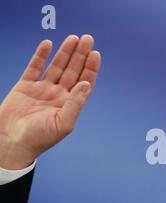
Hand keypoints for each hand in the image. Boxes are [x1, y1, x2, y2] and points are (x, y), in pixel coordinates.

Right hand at [0, 35, 100, 168]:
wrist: (12, 142)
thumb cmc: (40, 138)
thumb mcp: (63, 123)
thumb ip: (76, 103)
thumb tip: (86, 83)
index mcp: (70, 104)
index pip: (84, 82)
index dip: (90, 68)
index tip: (95, 53)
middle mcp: (58, 95)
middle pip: (73, 71)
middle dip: (80, 55)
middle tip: (88, 38)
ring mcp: (42, 89)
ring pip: (56, 66)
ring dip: (65, 52)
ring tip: (73, 38)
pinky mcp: (25, 86)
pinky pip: (34, 67)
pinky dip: (41, 56)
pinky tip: (48, 44)